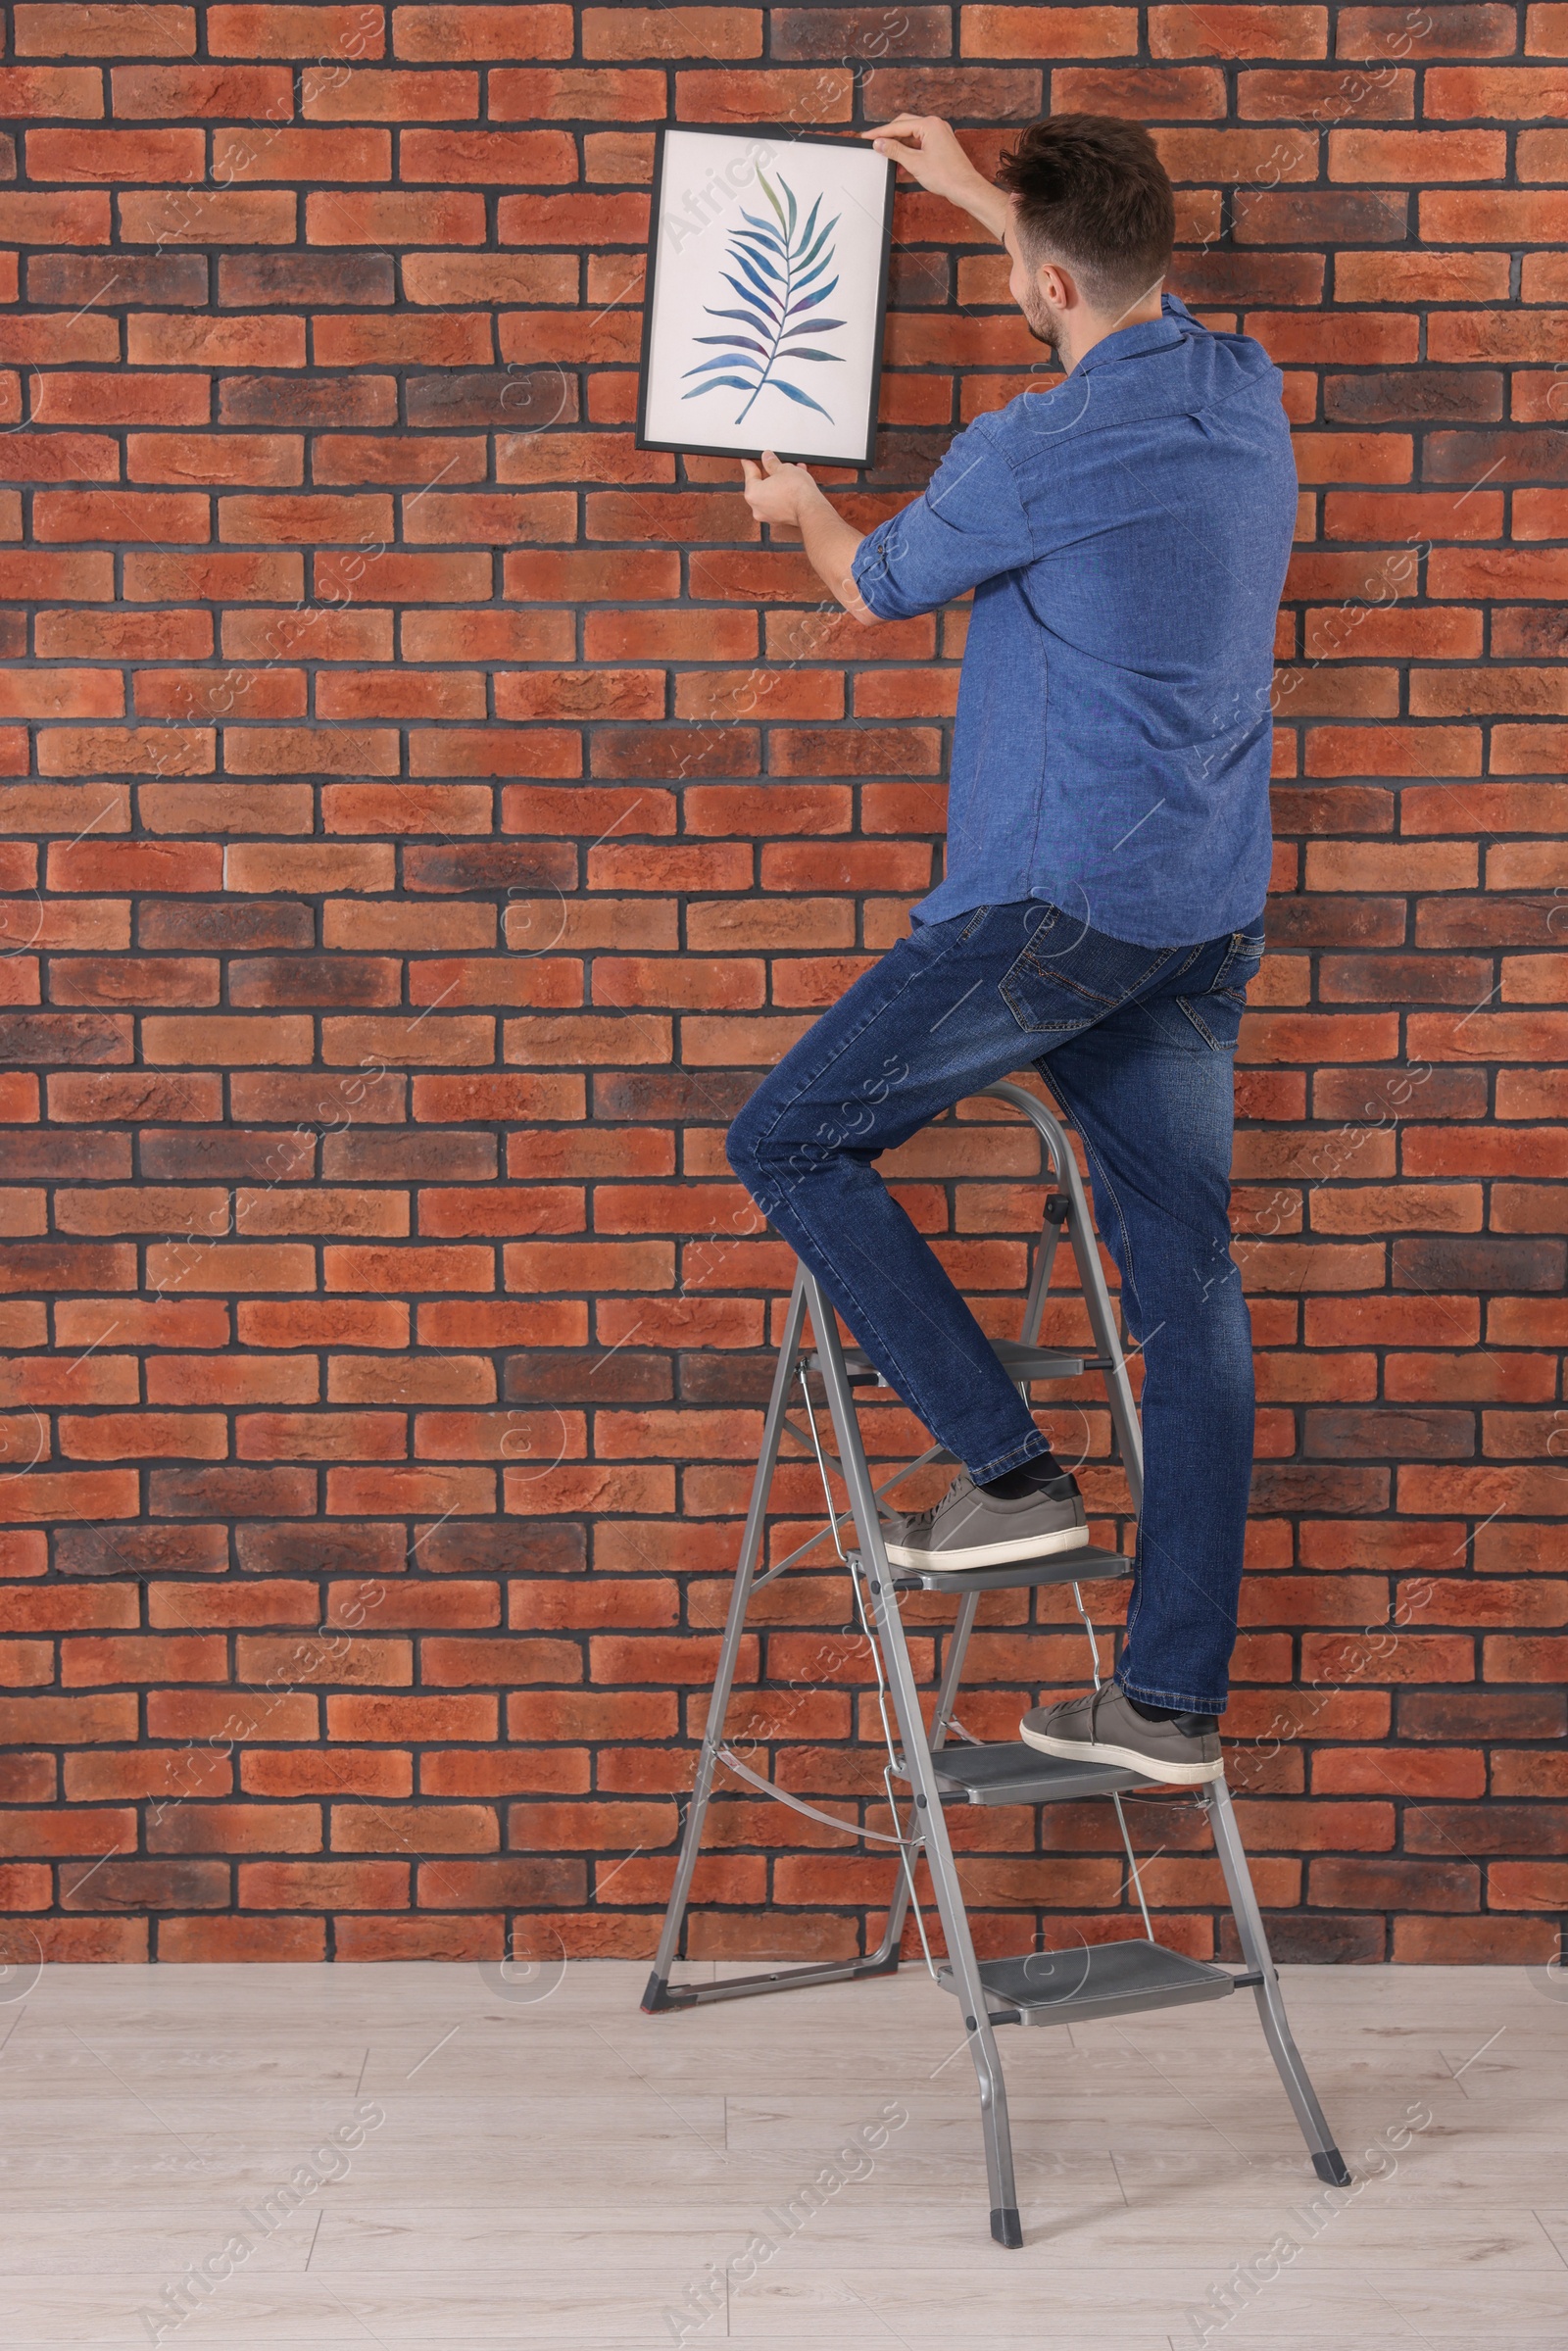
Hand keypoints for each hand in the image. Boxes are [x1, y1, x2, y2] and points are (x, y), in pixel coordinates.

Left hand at [740, 450, 817, 527]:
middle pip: (761, 486)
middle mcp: (757, 508)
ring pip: (772, 494)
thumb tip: (767, 458)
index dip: (749, 464)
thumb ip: (772, 463)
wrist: (811, 509)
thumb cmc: (796, 491)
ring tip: (791, 471)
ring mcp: (769, 516)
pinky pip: (780, 502)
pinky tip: (795, 483)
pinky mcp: (781, 520)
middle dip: (769, 474)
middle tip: (772, 464)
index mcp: (752, 494)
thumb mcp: (783, 469)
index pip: (749, 475)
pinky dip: (785, 493)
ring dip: (780, 482)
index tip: (747, 461)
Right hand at [861, 113, 987, 207]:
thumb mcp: (915, 163)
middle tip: (875, 146)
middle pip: (905, 127)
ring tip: (888, 160)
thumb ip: (894, 151)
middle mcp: (935, 125)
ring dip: (900, 148)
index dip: (880, 133)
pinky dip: (910, 153)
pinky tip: (902, 166)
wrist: (965, 188)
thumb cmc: (946, 175)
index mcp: (929, 125)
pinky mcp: (940, 145)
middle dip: (890, 138)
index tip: (867, 137)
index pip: (898, 126)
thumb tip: (879, 143)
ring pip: (912, 137)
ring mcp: (939, 135)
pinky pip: (920, 145)